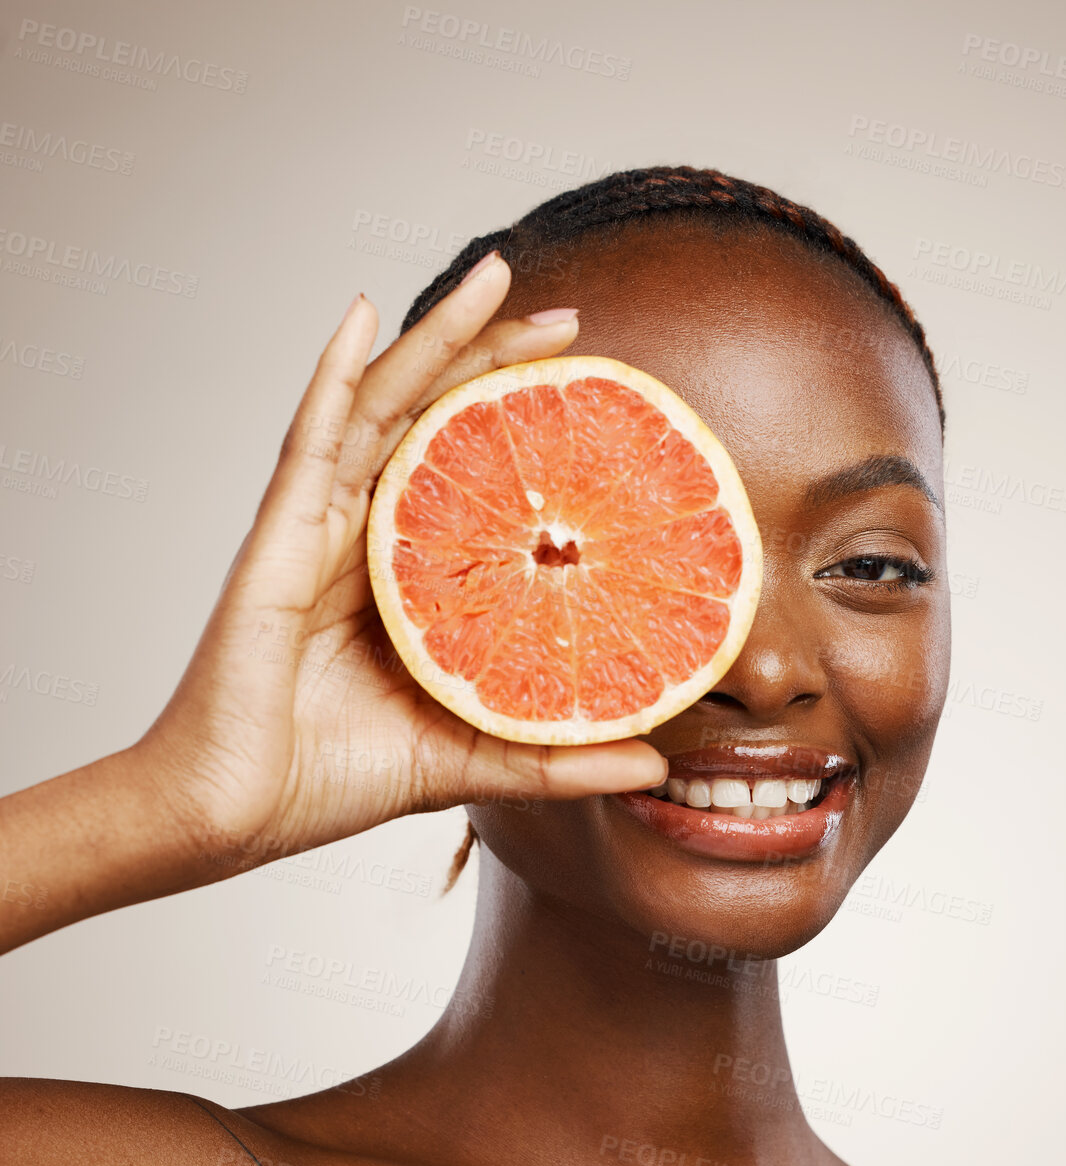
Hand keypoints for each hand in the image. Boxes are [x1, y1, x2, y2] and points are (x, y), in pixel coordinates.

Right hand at [136, 253, 668, 876]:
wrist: (233, 814)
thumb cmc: (328, 781)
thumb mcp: (468, 760)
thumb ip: (554, 758)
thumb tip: (655, 757)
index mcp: (404, 582)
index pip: (474, 481)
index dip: (529, 431)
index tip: (596, 398)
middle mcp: (362, 540)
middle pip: (435, 423)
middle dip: (499, 361)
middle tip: (574, 322)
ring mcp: (315, 532)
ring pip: (381, 407)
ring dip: (436, 338)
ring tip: (495, 274)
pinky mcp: (275, 540)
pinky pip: (309, 441)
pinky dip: (334, 373)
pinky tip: (364, 314)